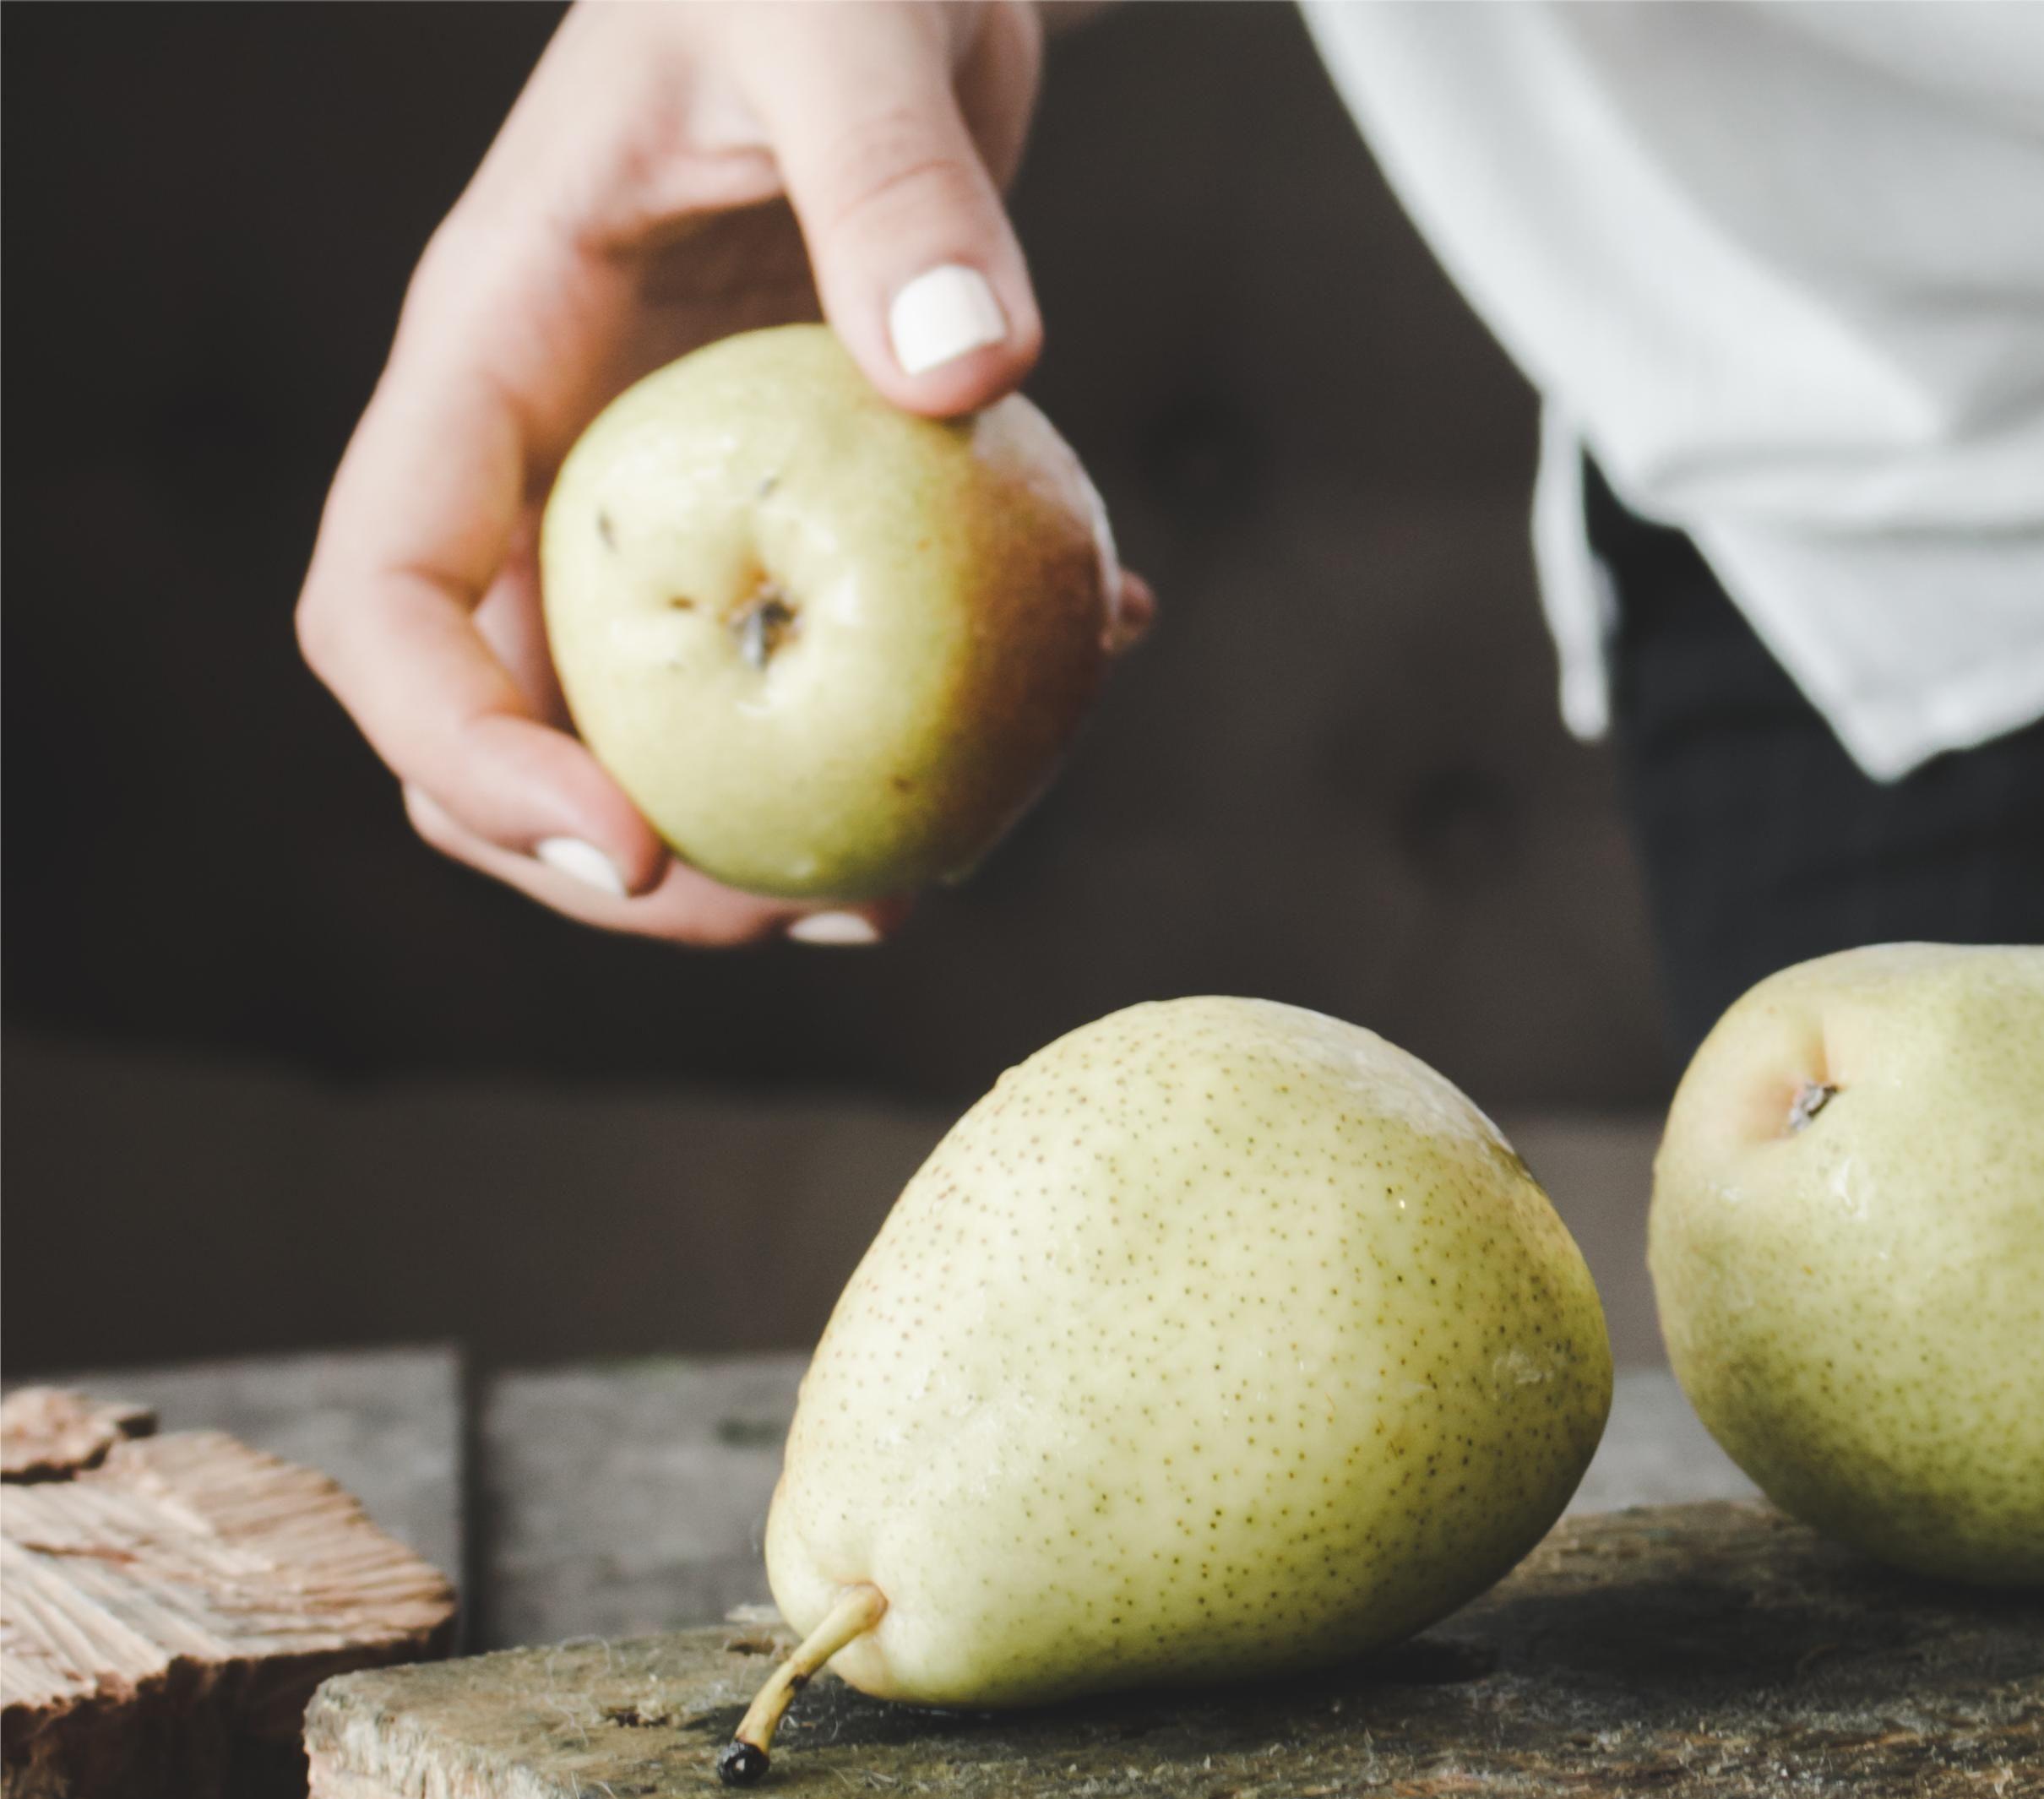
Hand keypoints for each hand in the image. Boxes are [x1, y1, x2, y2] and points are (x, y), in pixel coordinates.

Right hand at [298, 2, 1095, 943]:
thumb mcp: (846, 20)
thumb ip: (893, 180)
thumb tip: (966, 375)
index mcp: (496, 346)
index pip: (386, 602)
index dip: (467, 758)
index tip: (633, 848)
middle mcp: (559, 437)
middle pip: (505, 718)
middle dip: (624, 863)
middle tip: (819, 913)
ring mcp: (675, 472)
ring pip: (667, 713)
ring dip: (780, 822)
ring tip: (940, 870)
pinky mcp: (800, 479)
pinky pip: (836, 630)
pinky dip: (945, 685)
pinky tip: (1106, 640)